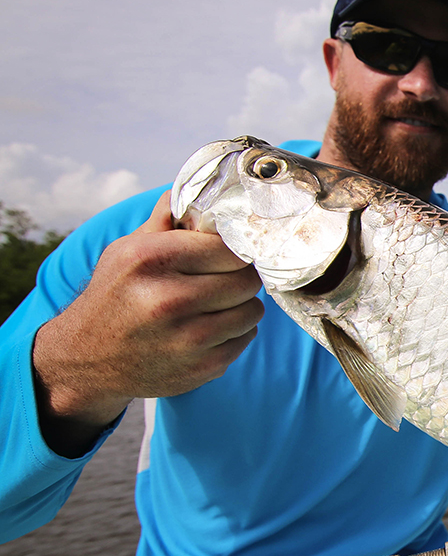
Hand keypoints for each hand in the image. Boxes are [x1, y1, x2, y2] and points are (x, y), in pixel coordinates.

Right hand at [32, 191, 263, 455]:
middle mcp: (168, 299)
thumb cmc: (115, 296)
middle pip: (247, 278)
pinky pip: (246, 337)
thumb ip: (167, 219)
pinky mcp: (203, 367)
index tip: (229, 252)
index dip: (234, 248)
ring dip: (241, 305)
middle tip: (223, 278)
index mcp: (150, 259)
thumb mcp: (127, 250)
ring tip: (214, 304)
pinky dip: (234, 331)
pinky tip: (207, 328)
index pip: (228, 246)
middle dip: (240, 276)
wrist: (86, 359)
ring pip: (253, 309)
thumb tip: (200, 187)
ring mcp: (188, 339)